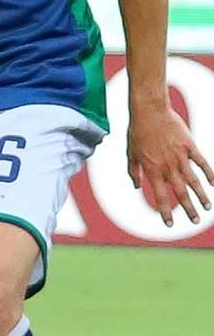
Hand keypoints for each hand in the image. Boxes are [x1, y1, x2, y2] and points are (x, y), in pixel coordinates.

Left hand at [127, 97, 212, 225]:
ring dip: (201, 196)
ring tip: (207, 208)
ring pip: (194, 181)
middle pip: (180, 193)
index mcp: (152, 170)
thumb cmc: (137, 132)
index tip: (169, 224)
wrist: (150, 112)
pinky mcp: (190, 147)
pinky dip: (209, 173)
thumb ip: (134, 171)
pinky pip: (202, 163)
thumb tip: (136, 186)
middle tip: (194, 220)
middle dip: (188, 208)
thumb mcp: (131, 154)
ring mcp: (180, 157)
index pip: (160, 196)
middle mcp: (168, 167)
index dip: (165, 211)